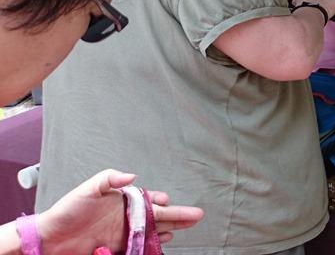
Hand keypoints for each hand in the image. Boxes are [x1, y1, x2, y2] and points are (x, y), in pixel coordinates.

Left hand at [36, 169, 202, 251]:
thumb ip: (109, 179)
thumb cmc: (66, 211)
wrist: (50, 239)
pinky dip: (153, 244)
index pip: (148, 200)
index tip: (168, 200)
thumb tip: (133, 176)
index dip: (161, 200)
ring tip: (185, 227)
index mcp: (122, 201)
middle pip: (158, 217)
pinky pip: (140, 246)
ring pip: (153, 231)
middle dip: (179, 215)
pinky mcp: (117, 248)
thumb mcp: (88, 189)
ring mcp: (123, 233)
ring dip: (170, 229)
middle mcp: (125, 217)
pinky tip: (164, 242)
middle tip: (196, 215)